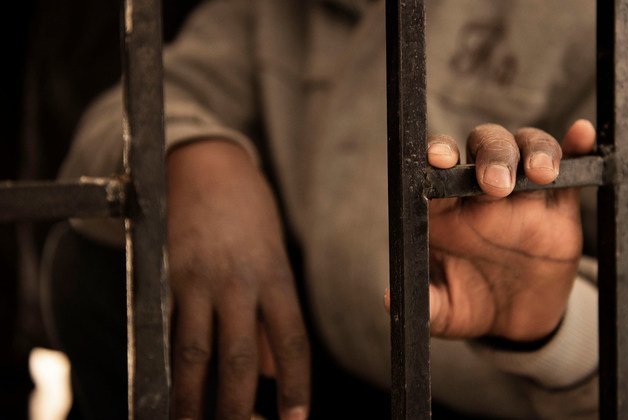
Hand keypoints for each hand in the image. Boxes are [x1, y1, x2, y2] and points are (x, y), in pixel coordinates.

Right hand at [167, 140, 308, 418]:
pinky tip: (162, 393)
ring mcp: (197, 280)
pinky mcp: (164, 277)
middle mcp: (238, 282)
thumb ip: (274, 316)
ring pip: (194, 353)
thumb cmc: (248, 215)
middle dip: (239, 406)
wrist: (204, 165)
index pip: (291, 341)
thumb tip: (277, 372)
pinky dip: (163, 367)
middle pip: (240, 357)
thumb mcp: (273, 258)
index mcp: (274, 276)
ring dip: (192, 400)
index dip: (295, 386)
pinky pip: (163, 331)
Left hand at [424, 120, 595, 341]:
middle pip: (486, 146)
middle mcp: (483, 191)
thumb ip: (425, 303)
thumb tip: (391, 300)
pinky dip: (576, 147)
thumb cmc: (471, 305)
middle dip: (492, 155)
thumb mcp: (446, 312)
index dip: (438, 154)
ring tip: (541, 173)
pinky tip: (582, 134)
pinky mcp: (559, 204)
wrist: (518, 322)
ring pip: (528, 147)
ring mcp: (524, 193)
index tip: (440, 159)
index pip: (440, 168)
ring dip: (535, 150)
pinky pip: (572, 167)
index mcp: (448, 209)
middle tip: (496, 185)